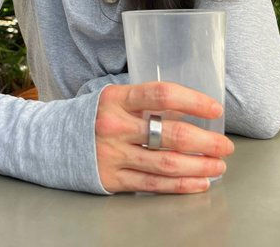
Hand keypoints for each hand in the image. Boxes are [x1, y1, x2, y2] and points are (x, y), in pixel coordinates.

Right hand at [95, 81, 233, 192]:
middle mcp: (114, 126)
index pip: (161, 95)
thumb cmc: (95, 117)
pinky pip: (153, 184)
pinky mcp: (112, 179)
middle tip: (225, 145)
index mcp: (117, 98)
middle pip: (170, 134)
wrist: (53, 142)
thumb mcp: (116, 100)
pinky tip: (199, 182)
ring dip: (199, 166)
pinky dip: (180, 184)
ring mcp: (113, 154)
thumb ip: (148, 104)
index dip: (193, 101)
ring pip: (166, 163)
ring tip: (218, 165)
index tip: (215, 109)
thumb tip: (191, 112)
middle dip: (206, 141)